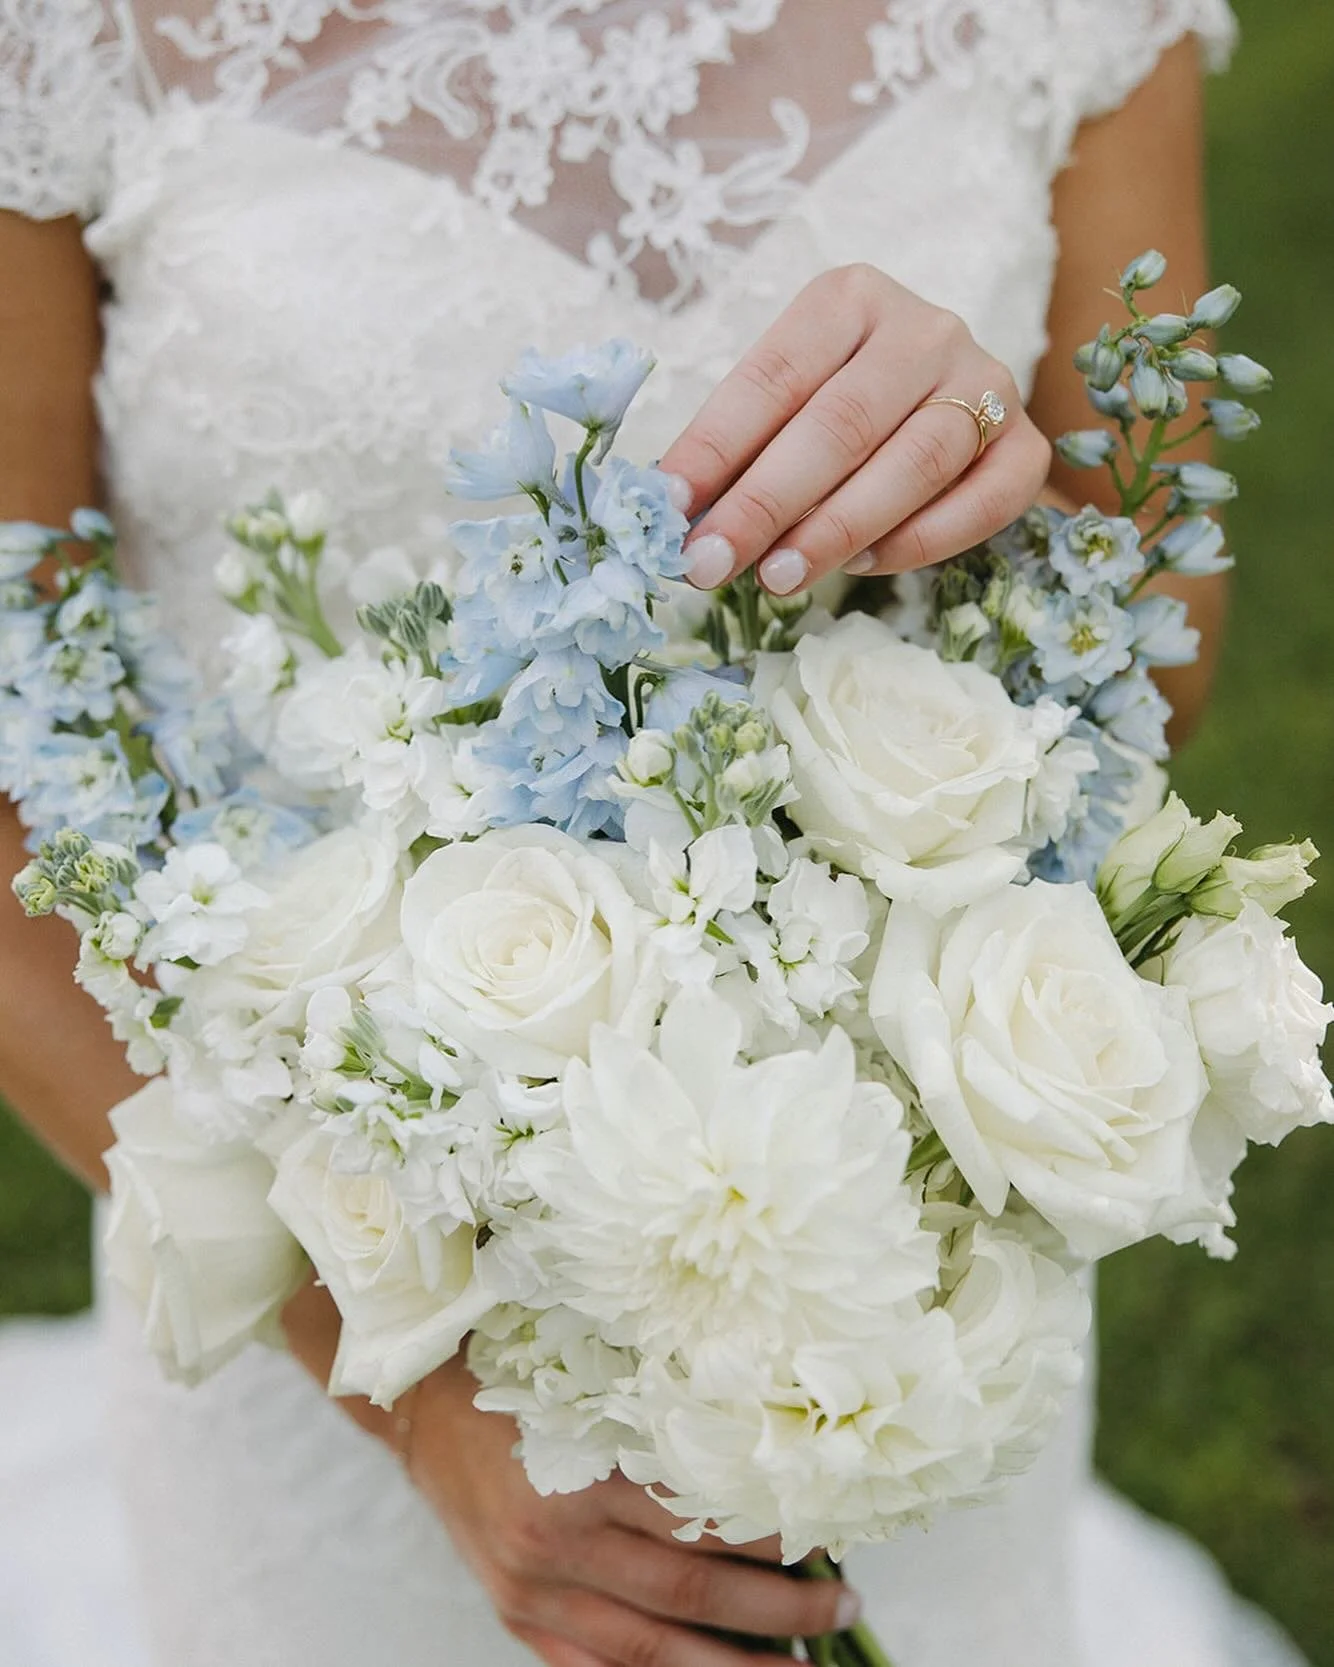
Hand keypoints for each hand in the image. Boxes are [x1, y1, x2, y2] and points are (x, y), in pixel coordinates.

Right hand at [406, 1356, 858, 1666]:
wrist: (425, 1414)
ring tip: (804, 1666)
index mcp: (579, 1474)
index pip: (697, 1520)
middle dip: (779, 1610)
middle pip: (690, 1594)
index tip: (826, 1531)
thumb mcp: (588, 1383)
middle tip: (843, 1600)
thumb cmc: (518, 1381)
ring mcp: (535, 1595)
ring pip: (654, 1653)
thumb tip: (760, 1446)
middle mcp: (557, 1544)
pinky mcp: (519, 1622)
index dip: (769, 1535)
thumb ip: (660, 1419)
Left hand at [660, 263, 1051, 594]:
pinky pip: (979, 503)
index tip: (667, 506)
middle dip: (765, 503)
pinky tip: (859, 567)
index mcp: (850, 299)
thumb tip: (673, 515)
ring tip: (776, 578)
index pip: (773, 377)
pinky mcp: (1025, 446)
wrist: (946, 403)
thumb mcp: (783, 403)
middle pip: (840, 424)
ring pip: (913, 464)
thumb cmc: (839, 404)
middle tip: (710, 563)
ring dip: (836, 529)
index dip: (716, 446)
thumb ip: (738, 449)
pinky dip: (916, 541)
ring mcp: (988, 383)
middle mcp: (925, 330)